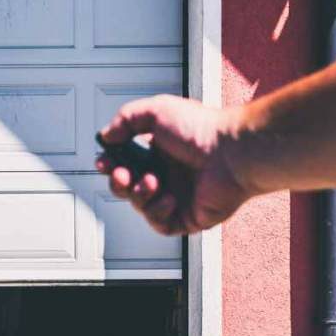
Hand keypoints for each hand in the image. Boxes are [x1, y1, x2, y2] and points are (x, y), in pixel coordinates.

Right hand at [95, 95, 254, 235]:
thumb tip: (106, 136)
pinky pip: (160, 225)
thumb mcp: (156, 110)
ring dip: (138, 195)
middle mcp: (167, 174)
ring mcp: (178, 197)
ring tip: (153, 182)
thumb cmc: (200, 129)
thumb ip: (125, 118)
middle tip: (123, 174)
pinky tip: (169, 198)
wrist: (231, 153)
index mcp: (159, 151)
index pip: (125, 161)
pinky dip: (157, 212)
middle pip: (127, 187)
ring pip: (140, 206)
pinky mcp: (188, 217)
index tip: (104, 161)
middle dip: (117, 182)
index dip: (110, 163)